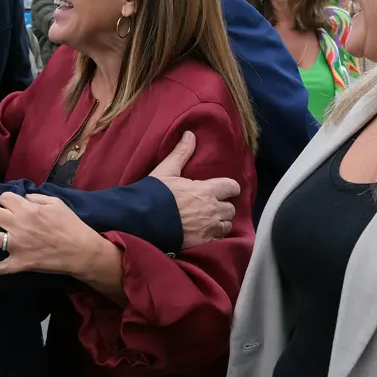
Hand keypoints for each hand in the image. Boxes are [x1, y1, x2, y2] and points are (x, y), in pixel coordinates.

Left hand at [0, 192, 107, 276]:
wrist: (81, 251)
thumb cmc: (70, 225)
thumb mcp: (56, 203)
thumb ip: (36, 198)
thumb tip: (23, 198)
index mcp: (27, 209)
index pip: (5, 198)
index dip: (6, 199)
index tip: (9, 203)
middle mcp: (17, 226)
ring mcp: (16, 246)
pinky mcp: (19, 263)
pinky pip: (1, 267)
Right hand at [149, 131, 238, 248]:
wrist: (144, 221)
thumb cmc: (155, 194)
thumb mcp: (166, 170)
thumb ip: (181, 153)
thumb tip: (190, 134)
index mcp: (206, 190)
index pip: (231, 187)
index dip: (230, 187)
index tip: (225, 189)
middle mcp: (212, 209)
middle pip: (230, 209)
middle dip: (224, 207)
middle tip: (213, 206)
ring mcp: (209, 228)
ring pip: (226, 225)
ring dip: (220, 222)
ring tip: (209, 221)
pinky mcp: (203, 243)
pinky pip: (217, 240)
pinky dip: (213, 237)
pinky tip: (203, 234)